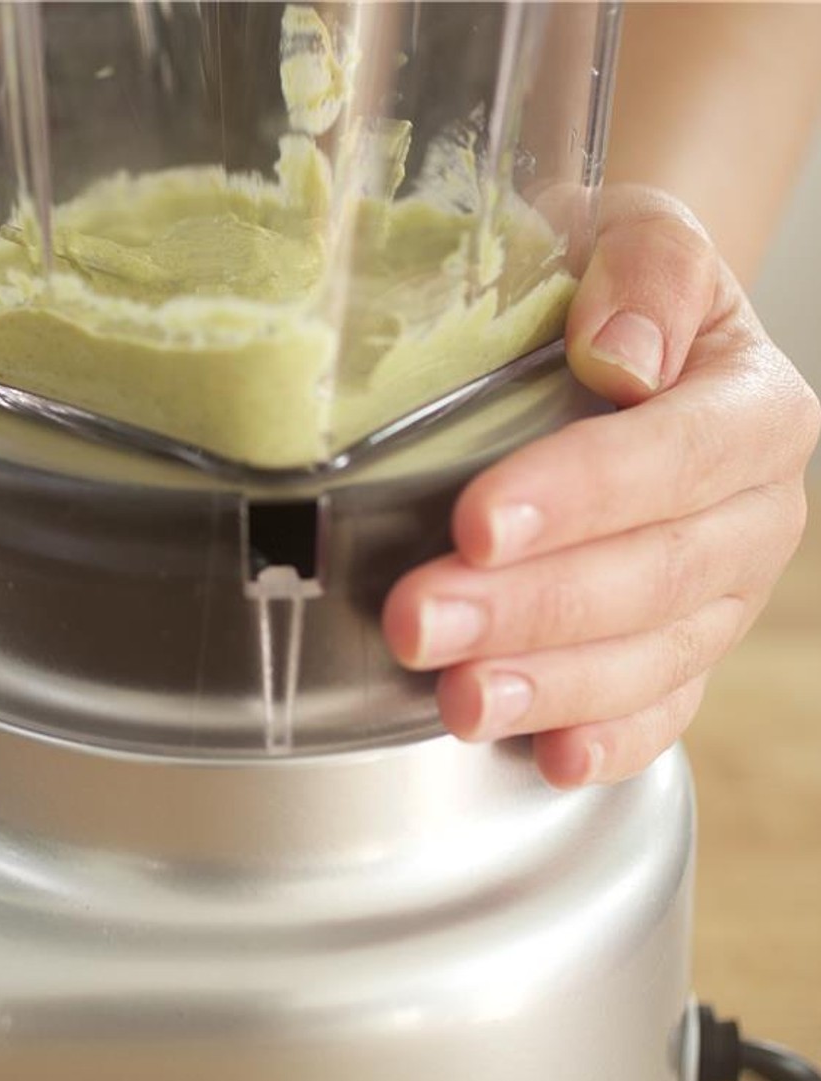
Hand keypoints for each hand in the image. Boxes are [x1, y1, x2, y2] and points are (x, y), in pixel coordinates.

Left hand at [383, 186, 820, 786]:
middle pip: (657, 574)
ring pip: (655, 658)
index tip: (478, 521)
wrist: (616, 340)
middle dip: (531, 608)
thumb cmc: (607, 287)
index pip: (680, 457)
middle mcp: (752, 512)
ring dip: (550, 686)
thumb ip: (646, 270)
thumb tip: (621, 353)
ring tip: (458, 701)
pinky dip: (610, 738)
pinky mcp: (682, 649)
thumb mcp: (633, 233)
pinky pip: (665, 709)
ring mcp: (721, 595)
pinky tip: (550, 757)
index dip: (583, 495)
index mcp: (750, 407)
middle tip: (419, 621)